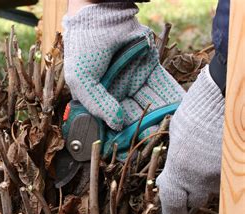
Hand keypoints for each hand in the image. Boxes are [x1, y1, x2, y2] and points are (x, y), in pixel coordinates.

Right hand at [62, 3, 183, 131]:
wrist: (102, 16)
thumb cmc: (84, 49)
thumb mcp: (81, 81)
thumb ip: (97, 105)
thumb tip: (117, 125)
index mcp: (97, 98)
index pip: (109, 122)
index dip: (118, 137)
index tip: (127, 151)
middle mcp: (115, 92)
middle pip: (131, 116)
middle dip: (141, 130)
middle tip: (151, 142)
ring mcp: (133, 80)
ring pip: (148, 104)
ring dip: (157, 118)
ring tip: (166, 132)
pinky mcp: (150, 68)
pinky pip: (162, 87)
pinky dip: (170, 100)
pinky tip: (177, 114)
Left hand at [157, 66, 224, 213]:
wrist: (228, 96)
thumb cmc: (198, 111)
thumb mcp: (178, 136)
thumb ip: (176, 160)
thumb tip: (174, 172)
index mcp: (180, 171)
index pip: (172, 205)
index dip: (172, 212)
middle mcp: (203, 179)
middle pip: (196, 200)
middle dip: (191, 193)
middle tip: (192, 177)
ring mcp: (224, 176)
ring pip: (215, 188)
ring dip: (210, 177)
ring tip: (210, 153)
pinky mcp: (239, 171)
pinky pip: (230, 178)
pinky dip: (224, 169)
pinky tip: (221, 151)